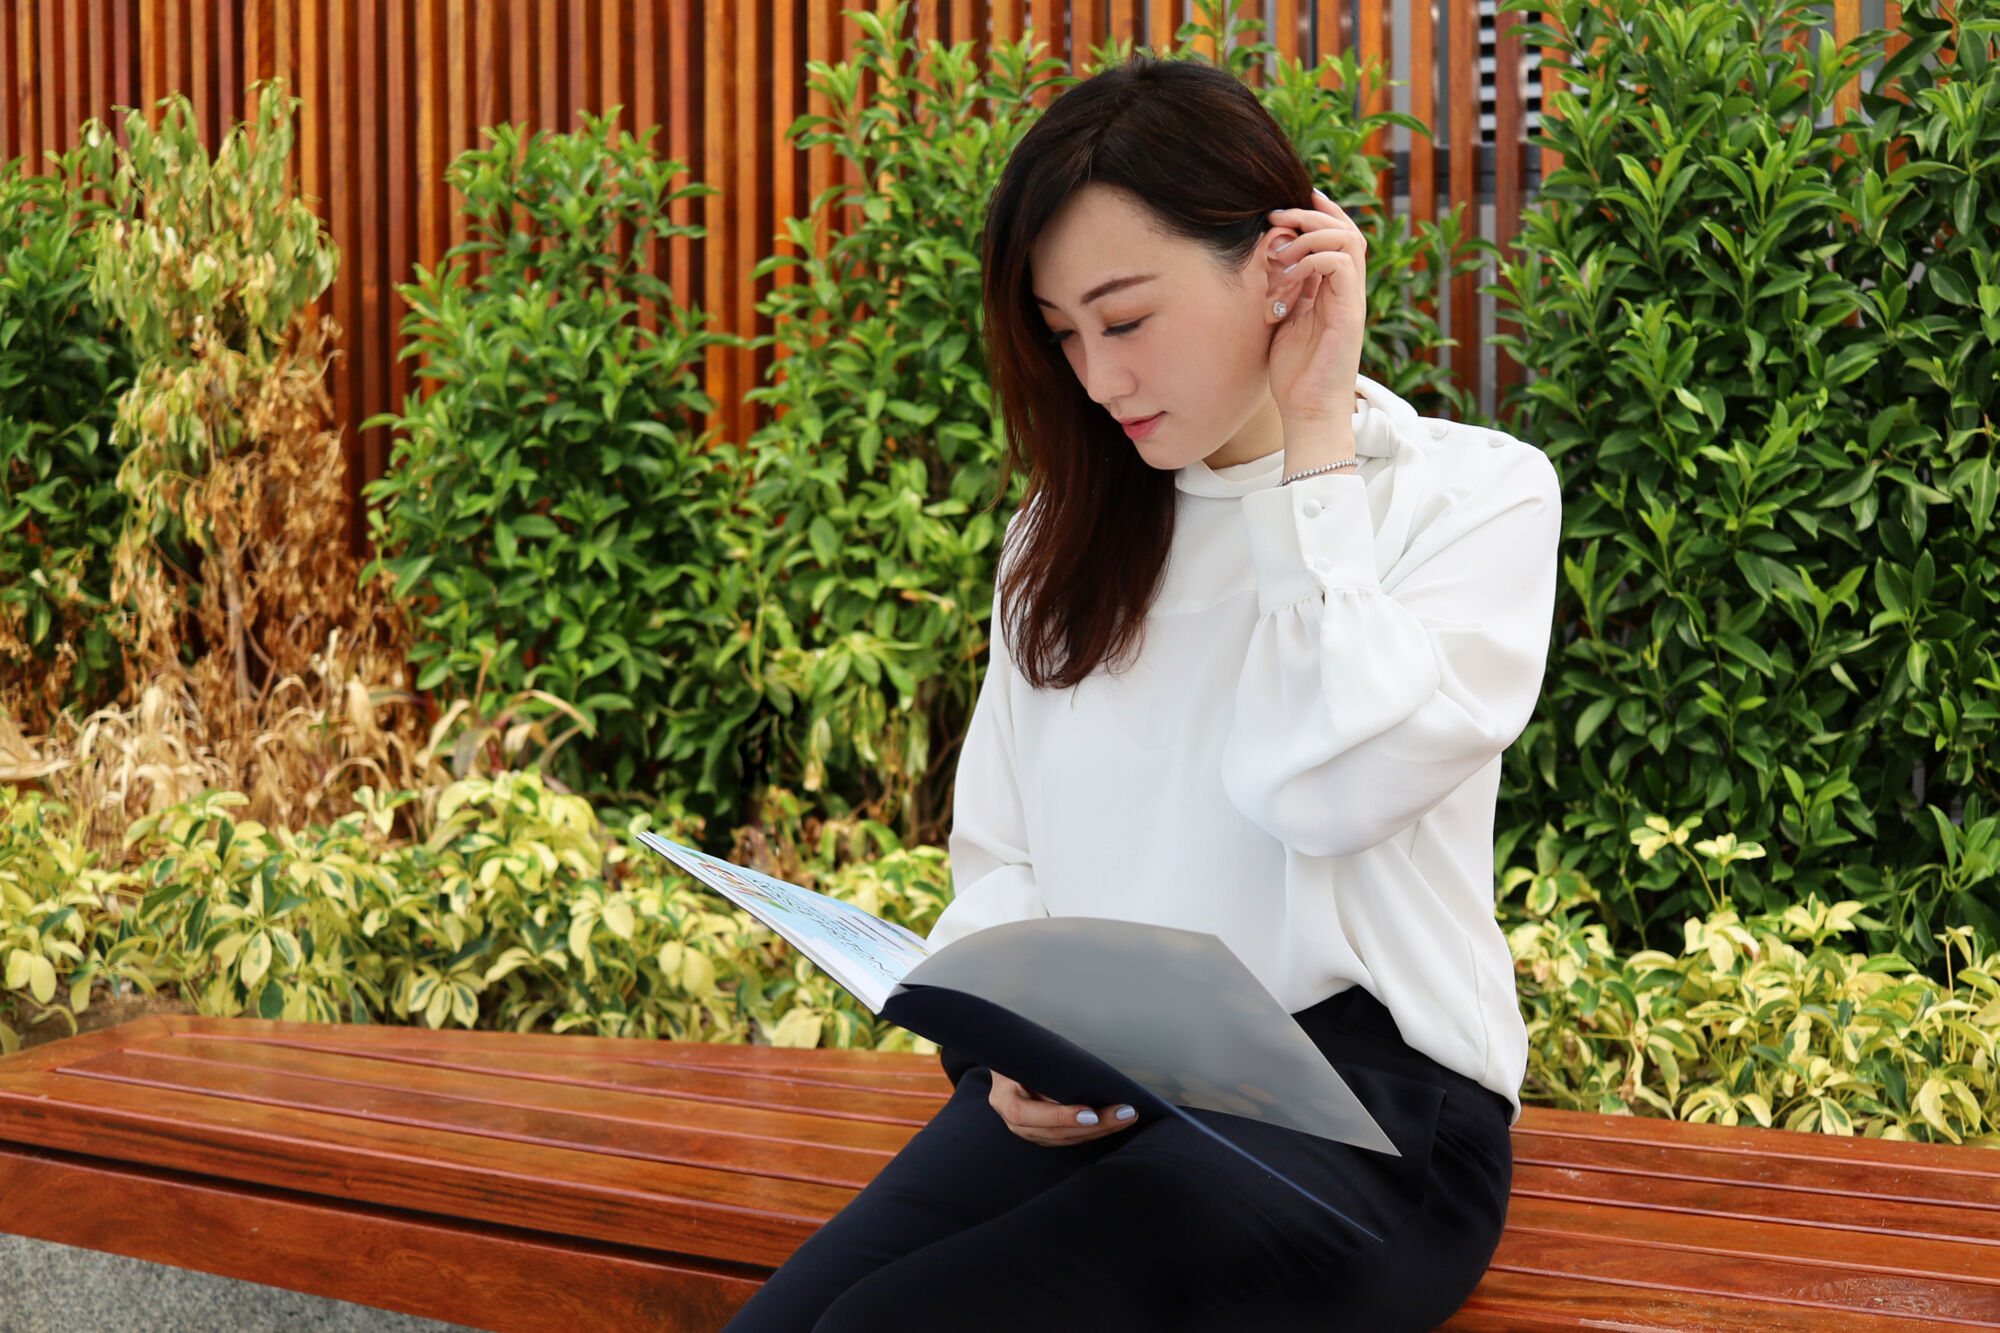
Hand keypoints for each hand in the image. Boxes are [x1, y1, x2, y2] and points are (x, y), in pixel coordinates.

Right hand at [988, 1069, 1140, 1146]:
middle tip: (1125, 1113)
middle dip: (1095, 1125)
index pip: (1029, 1114)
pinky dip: (1091, 1132)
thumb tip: (1085, 1079)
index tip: (1091, 1114)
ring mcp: (1027, 1132)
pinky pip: (1068, 1138)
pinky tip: (1112, 1123)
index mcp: (1004, 1100)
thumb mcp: (1027, 1055)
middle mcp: (1013, 1122)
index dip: (1061, 1116)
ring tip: (1126, 1117)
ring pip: (1066, 1139)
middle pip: (1056, 1131)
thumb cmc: (1019, 1053)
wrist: (1007, 1060)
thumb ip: (1046, 1069)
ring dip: (1100, 1130)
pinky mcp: (1041, 1134)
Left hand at [1265, 186, 1366, 428]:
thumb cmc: (1294, 373)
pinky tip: (1288, 273)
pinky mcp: (1349, 315)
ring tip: (1281, 248)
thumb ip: (1285, 290)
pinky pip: (1340, 266)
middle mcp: (1348, 291)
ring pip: (1348, 241)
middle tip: (1277, 214)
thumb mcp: (1282, 321)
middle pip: (1347, 230)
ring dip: (1312, 233)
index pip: (1337, 236)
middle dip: (1312, 212)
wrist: (1308, 412)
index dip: (1317, 212)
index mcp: (1335, 290)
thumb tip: (1269, 260)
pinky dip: (1313, 259)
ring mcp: (1352, 301)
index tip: (1285, 203)